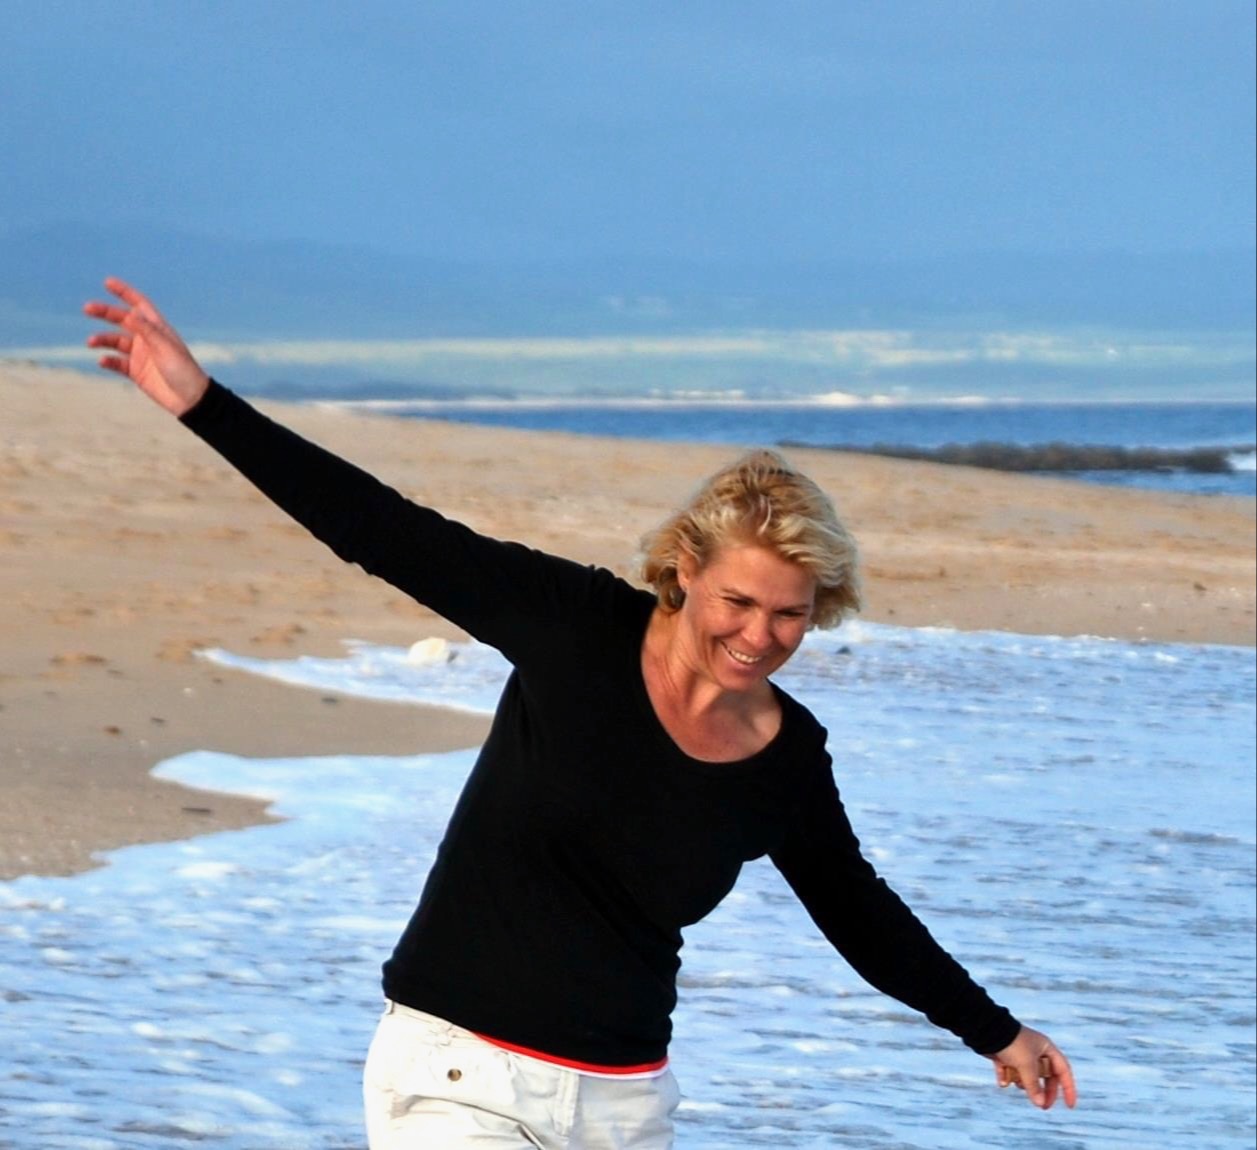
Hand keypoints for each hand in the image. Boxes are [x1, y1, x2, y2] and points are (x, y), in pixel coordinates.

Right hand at [83, 277, 209, 415]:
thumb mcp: (165, 348)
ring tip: (91, 342)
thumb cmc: (183, 370)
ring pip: (116, 341)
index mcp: (158, 329)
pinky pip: (117, 363)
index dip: (125, 292)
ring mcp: (141, 355)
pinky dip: (108, 361)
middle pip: (122, 320)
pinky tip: (102, 361)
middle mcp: (147, 339)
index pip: (140, 305)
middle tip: (87, 308)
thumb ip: (147, 331)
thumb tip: (130, 314)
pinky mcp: (136, 372)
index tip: (108, 282)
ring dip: (103, 339)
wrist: (190, 400)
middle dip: (105, 312)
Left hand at [991, 1025, 1076, 1109]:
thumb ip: (1034, 1086)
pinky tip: (1002, 1082)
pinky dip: (1006, 1078)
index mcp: (1046, 1048)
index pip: (1063, 1070)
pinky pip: (1009, 1072)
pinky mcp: (1004, 1056)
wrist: (986, 1029)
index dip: (1068, 1088)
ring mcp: (1019, 1053)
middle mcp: (1035, 1050)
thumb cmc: (1011, 1043)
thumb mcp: (1026, 1066)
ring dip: (1022, 1083)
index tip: (1069, 1106)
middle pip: (1046, 1076)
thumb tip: (1040, 1104)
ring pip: (1027, 1076)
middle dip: (1043, 1091)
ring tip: (1016, 1082)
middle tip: (1043, 1107)